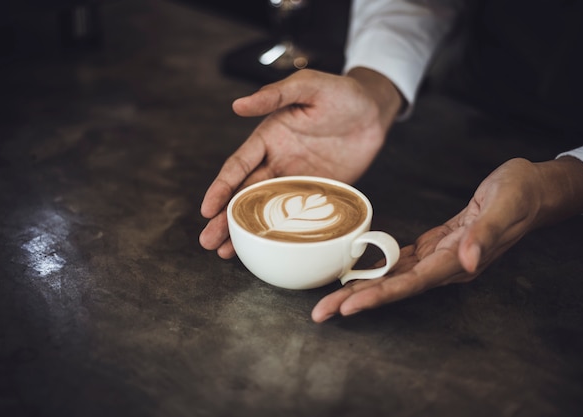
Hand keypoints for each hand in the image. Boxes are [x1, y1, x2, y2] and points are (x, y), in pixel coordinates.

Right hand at [200, 68, 402, 257]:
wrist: (375, 111)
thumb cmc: (341, 92)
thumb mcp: (308, 86)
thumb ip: (274, 95)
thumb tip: (238, 105)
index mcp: (268, 138)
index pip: (237, 167)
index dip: (221, 188)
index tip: (207, 209)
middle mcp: (277, 162)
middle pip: (244, 195)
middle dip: (224, 219)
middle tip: (207, 242)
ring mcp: (297, 180)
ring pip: (265, 210)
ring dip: (244, 231)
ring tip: (224, 253)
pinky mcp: (318, 192)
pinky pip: (297, 215)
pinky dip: (281, 233)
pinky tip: (267, 248)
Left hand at [312, 157, 582, 321]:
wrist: (533, 189)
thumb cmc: (520, 194)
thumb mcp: (505, 207)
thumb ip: (485, 235)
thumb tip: (469, 262)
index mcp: (458, 262)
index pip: (411, 285)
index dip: (378, 296)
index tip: (348, 306)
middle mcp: (446, 267)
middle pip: (394, 288)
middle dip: (356, 300)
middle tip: (321, 313)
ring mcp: (441, 258)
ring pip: (394, 278)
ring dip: (362, 289)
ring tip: (330, 299)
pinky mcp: (437, 245)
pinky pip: (402, 262)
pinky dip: (379, 269)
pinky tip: (360, 273)